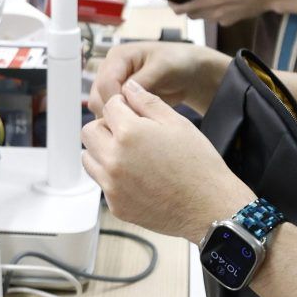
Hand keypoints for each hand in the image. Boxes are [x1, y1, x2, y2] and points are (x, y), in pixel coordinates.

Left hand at [82, 80, 250, 242]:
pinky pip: (101, 182)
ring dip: (101, 150)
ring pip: (88, 158)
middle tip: (127, 132)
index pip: (109, 106)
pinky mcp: (115, 205)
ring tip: (128, 154)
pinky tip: (136, 176)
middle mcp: (114, 159)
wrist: (208, 207)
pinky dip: (111, 175)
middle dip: (105, 126)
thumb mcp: (177, 123)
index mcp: (129, 133)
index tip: (131, 111)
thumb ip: (148, 102)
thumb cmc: (198, 165)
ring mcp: (111, 184)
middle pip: (89, 131)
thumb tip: (129, 88)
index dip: (122, 105)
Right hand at [89, 41, 227, 118]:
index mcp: (118, 57)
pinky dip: (120, 122)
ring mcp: (113, 86)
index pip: (105, 83)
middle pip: (97, 97)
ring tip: (137, 125)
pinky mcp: (119, 100)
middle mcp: (110, 70)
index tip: (130, 115)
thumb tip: (123, 95)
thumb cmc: (178, 62)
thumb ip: (142, 81)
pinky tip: (136, 126)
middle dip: (113, 113)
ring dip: (115, 119)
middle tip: (135, 124)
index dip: (114, 101)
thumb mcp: (163, 67)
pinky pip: (110, 115)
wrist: (189, 73)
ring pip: (100, 108)